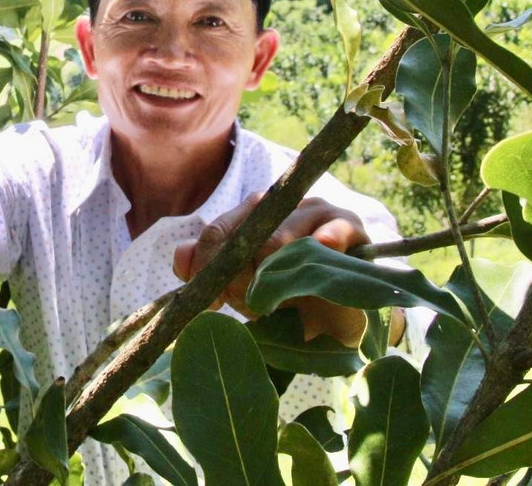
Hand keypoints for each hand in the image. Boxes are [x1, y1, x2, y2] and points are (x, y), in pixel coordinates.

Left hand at [172, 192, 372, 346]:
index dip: (210, 268)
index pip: (218, 233)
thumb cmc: (286, 299)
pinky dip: (327, 238)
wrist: (336, 324)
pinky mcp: (349, 226)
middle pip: (246, 236)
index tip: (215, 301)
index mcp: (253, 216)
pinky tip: (323, 248)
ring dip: (276, 276)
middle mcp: (281, 207)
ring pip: (280, 238)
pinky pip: (334, 227)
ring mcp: (316, 212)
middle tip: (253, 304)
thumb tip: (182, 257)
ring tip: (283, 300)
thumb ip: (210, 271)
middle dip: (242, 278)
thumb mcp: (242, 290)